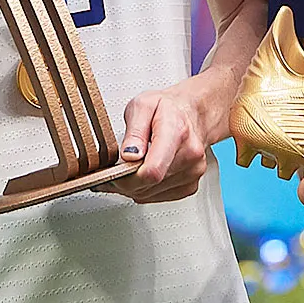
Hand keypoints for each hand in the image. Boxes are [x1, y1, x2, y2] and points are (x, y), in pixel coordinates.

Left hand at [107, 80, 216, 202]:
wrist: (190, 114)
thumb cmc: (166, 108)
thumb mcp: (142, 105)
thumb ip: (134, 130)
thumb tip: (129, 155)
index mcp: (176, 131)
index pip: (153, 169)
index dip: (128, 176)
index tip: (113, 172)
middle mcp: (189, 154)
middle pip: (150, 184)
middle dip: (124, 181)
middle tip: (110, 170)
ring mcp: (192, 172)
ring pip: (151, 194)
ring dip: (132, 187)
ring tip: (124, 169)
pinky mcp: (190, 186)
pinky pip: (158, 197)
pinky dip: (144, 190)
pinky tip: (139, 175)